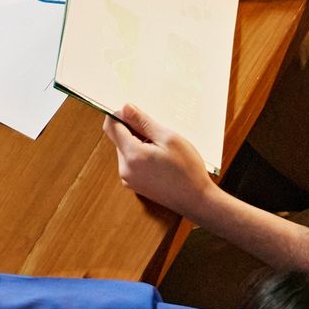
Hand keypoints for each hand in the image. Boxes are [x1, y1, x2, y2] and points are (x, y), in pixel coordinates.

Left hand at [104, 103, 216, 225]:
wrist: (197, 201)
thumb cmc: (187, 170)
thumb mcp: (168, 138)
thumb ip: (143, 122)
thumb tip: (124, 108)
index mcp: (132, 156)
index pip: (111, 127)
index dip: (121, 115)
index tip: (138, 114)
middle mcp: (125, 169)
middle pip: (118, 138)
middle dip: (134, 130)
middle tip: (158, 134)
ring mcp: (128, 179)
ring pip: (125, 149)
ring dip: (138, 143)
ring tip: (162, 149)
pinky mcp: (134, 184)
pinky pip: (131, 161)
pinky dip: (141, 155)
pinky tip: (160, 159)